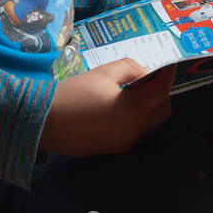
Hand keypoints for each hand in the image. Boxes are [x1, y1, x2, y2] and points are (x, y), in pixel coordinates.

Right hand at [39, 59, 174, 155]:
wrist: (44, 123)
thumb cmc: (73, 94)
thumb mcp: (103, 73)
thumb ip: (130, 68)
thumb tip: (145, 73)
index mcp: (133, 110)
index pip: (162, 90)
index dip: (167, 74)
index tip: (168, 63)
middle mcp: (135, 131)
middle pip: (163, 109)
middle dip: (162, 91)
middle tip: (149, 76)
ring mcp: (126, 143)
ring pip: (153, 123)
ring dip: (152, 106)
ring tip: (136, 90)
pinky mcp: (116, 149)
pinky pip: (139, 132)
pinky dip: (140, 118)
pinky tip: (125, 105)